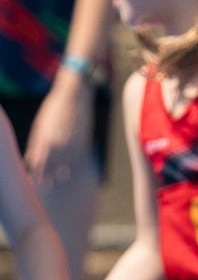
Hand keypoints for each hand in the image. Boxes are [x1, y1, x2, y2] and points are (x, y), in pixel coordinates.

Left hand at [24, 73, 93, 187]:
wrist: (75, 96)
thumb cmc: (54, 108)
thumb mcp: (40, 124)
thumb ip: (35, 143)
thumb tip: (30, 159)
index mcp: (47, 139)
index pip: (41, 162)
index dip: (39, 173)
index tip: (37, 180)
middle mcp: (61, 144)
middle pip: (54, 167)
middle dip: (49, 176)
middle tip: (46, 183)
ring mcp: (74, 144)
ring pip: (69, 165)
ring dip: (64, 172)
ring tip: (61, 176)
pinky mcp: (85, 142)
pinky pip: (81, 159)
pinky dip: (77, 165)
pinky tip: (73, 168)